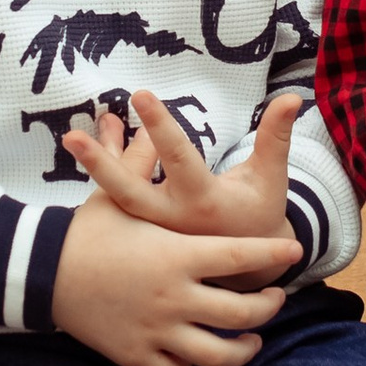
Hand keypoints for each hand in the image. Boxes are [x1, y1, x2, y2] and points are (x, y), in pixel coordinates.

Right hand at [50, 187, 299, 365]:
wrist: (40, 273)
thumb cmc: (85, 232)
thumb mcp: (117, 199)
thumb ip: (139, 163)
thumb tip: (144, 124)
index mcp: (177, 255)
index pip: (241, 256)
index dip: (272, 254)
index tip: (293, 250)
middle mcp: (173, 297)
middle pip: (242, 313)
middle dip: (267, 307)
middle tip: (275, 298)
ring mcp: (157, 330)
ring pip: (219, 353)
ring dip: (243, 348)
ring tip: (251, 340)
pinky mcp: (137, 355)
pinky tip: (197, 355)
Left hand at [62, 87, 301, 243]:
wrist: (247, 269)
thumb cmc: (259, 212)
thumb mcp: (270, 177)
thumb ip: (275, 137)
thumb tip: (293, 97)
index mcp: (203, 201)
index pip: (179, 159)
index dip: (161, 128)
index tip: (141, 96)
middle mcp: (172, 217)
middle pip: (130, 191)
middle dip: (101, 165)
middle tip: (72, 138)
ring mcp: (154, 228)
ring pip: (118, 196)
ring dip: (97, 166)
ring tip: (72, 137)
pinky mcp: (144, 231)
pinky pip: (120, 199)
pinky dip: (108, 171)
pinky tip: (93, 143)